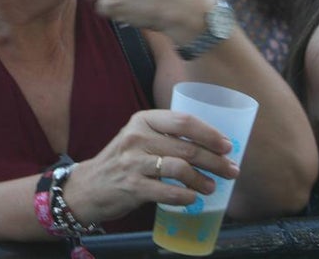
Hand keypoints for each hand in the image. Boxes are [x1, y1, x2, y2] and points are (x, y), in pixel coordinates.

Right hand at [60, 109, 237, 225]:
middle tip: (231, 170)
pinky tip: (192, 198)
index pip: (183, 121)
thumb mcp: (138, 138)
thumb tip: (208, 145)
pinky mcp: (132, 186)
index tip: (227, 145)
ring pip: (180, 168)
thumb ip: (166, 137)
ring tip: (211, 187)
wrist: (87, 186)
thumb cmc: (121, 161)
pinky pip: (167, 191)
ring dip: (202, 179)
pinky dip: (185, 196)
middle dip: (215, 161)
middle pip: (187, 147)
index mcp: (143, 120)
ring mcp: (133, 162)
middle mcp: (138, 137)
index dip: (209, 133)